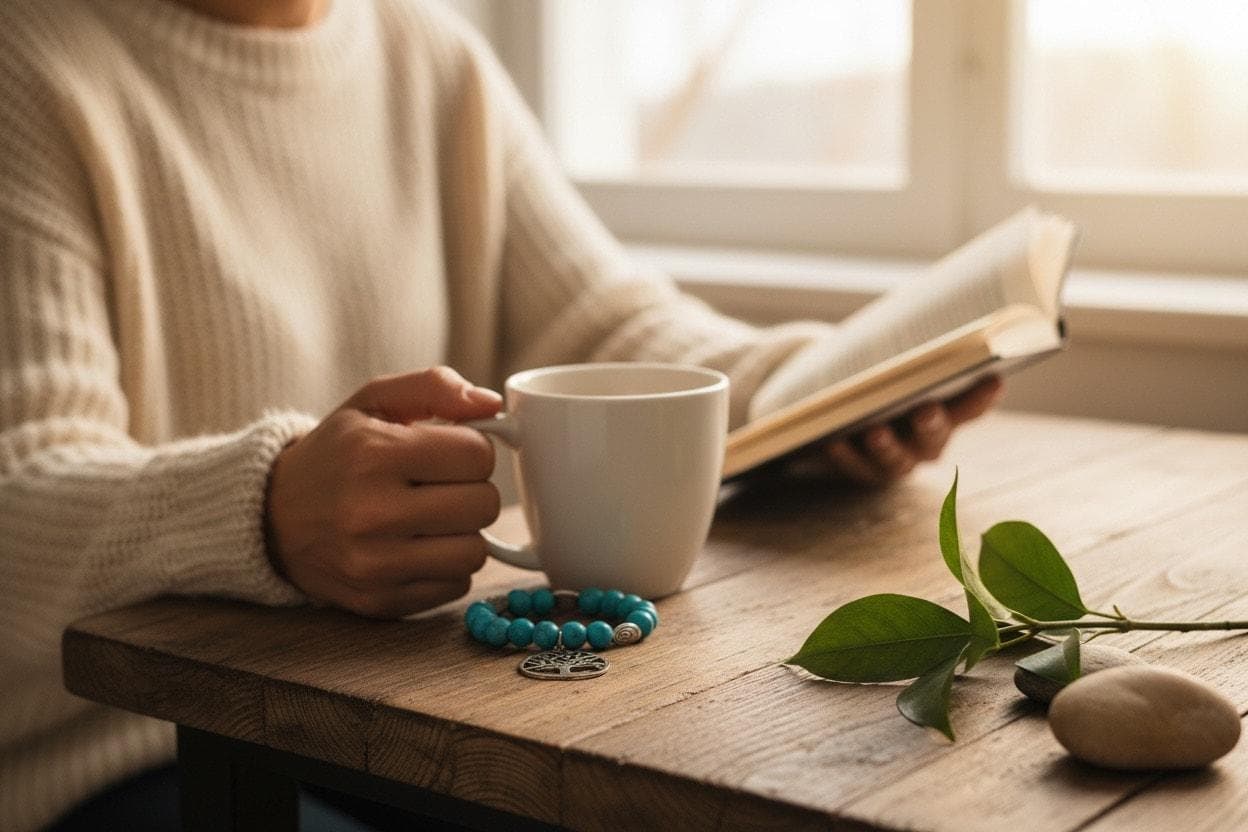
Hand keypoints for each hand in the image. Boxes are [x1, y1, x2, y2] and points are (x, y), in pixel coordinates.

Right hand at [264, 367, 502, 617]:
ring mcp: (374, 564)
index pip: (477, 455)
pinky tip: (420, 547)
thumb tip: (491, 403)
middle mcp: (371, 512)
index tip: (450, 452)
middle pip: (484, 505)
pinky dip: (448, 566)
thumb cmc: (336, 454)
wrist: (273, 519)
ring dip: (465, 533)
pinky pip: (456, 586)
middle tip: (443, 486)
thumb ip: (434, 386)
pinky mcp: (380, 600)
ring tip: (434, 518)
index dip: (473, 450)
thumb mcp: (373, 402)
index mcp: (373, 454)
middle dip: (473, 490)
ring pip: (475, 552)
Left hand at [821, 376, 1003, 486]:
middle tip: (925, 410)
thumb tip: (907, 326)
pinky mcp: (863, 471)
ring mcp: (896, 460)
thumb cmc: (881, 379)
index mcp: (946, 413)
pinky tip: (832, 442)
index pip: (971, 407)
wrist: (843, 412)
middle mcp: (927, 442)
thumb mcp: (896, 367)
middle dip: (931, 424)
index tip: (994, 377)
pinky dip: (844, 455)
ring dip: (887, 446)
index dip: (984, 396)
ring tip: (874, 431)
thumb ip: (906, 358)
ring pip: (896, 460)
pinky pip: (854, 467)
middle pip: (934, 437)